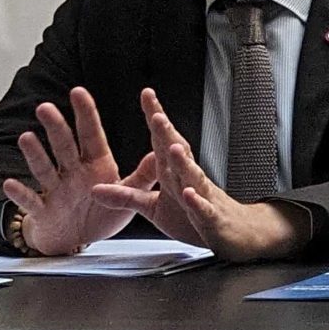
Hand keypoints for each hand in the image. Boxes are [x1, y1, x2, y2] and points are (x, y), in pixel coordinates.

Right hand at [1, 86, 154, 254]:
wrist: (77, 241)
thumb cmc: (101, 212)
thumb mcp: (128, 194)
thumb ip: (143, 175)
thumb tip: (162, 151)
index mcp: (96, 165)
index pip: (91, 135)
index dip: (85, 114)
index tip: (78, 91)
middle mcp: (73, 173)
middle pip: (64, 147)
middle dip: (56, 128)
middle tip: (45, 107)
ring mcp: (56, 191)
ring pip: (45, 169)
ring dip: (35, 155)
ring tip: (26, 137)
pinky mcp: (44, 212)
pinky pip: (31, 202)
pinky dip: (21, 194)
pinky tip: (10, 183)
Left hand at [89, 89, 311, 261]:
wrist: (233, 235)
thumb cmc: (193, 218)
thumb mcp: (152, 208)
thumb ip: (126, 198)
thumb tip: (95, 189)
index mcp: (173, 174)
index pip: (163, 142)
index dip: (155, 118)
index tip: (147, 95)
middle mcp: (189, 180)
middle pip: (178, 153)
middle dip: (168, 134)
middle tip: (156, 115)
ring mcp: (202, 198)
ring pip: (193, 177)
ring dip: (184, 163)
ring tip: (173, 148)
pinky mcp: (211, 219)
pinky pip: (203, 209)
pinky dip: (197, 202)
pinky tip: (188, 194)